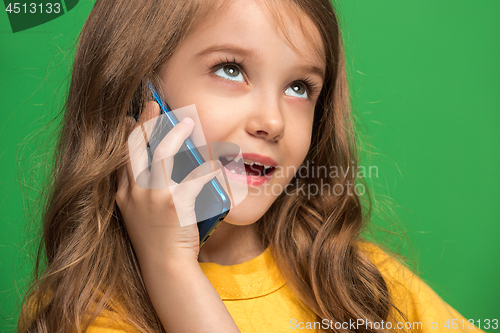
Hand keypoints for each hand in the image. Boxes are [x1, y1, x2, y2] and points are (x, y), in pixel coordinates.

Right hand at [116, 101, 220, 263]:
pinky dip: (207, 167)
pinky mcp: (176, 203)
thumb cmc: (156, 240)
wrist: (165, 266)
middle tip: (153, 105)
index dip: (127, 134)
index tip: (133, 119)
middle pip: (135, 146)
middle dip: (144, 121)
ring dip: (175, 133)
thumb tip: (150, 168)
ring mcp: (153, 196)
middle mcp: (134, 192)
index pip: (121, 156)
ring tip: (186, 122)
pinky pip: (195, 176)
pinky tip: (215, 162)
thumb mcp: (136, 215)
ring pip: (161, 152)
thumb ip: (139, 192)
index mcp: (123, 194)